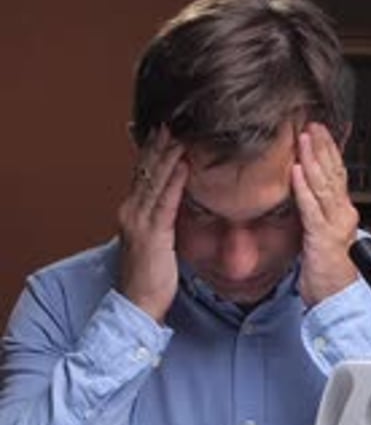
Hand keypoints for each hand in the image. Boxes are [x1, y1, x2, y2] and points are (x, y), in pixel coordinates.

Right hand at [118, 126, 188, 321]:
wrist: (137, 304)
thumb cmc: (149, 277)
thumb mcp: (155, 240)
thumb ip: (163, 219)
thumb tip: (180, 201)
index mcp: (131, 212)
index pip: (143, 173)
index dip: (153, 150)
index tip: (164, 129)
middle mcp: (131, 211)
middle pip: (147, 170)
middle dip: (159, 144)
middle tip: (173, 119)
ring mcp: (139, 222)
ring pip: (155, 180)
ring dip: (169, 155)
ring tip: (180, 132)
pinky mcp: (151, 234)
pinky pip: (166, 202)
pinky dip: (176, 181)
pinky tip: (185, 164)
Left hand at [292, 122, 358, 306]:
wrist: (336, 298)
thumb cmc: (326, 272)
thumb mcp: (319, 236)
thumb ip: (314, 215)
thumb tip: (301, 195)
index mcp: (341, 213)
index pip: (336, 175)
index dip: (328, 151)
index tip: (318, 132)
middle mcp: (342, 215)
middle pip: (333, 174)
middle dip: (322, 147)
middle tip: (311, 125)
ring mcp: (334, 225)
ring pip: (323, 185)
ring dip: (312, 160)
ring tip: (304, 140)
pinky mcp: (323, 238)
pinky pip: (311, 208)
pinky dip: (303, 188)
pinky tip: (296, 171)